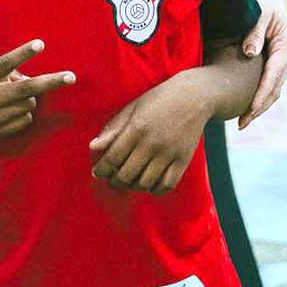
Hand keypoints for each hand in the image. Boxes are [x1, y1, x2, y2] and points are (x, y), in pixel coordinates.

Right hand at [0, 39, 74, 139]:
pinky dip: (22, 112)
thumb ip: (4, 72)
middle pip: (27, 89)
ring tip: (13, 96)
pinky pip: (25, 119)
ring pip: (30, 104)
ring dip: (29, 98)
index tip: (40, 44)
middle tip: (71, 76)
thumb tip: (29, 79)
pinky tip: (8, 109)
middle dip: (51, 82)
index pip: (6, 63)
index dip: (23, 53)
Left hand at [89, 71, 209, 193]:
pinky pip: (167, 185)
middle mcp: (152, 143)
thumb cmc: (158, 100)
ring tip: (129, 181)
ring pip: (145, 182)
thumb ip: (112, 129)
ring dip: (133, 186)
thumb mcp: (132, 108)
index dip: (102, 169)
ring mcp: (169, 153)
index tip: (97, 172)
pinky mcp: (183, 160)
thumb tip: (93, 146)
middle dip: (115, 180)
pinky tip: (149, 184)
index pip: (113, 157)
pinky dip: (155, 189)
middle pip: (127, 174)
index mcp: (136, 128)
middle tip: (112, 179)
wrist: (193, 97)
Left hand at [240, 0, 286, 127]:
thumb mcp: (259, 12)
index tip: (249, 111)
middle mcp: (285, 56)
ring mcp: (278, 59)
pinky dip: (256, 95)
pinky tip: (242, 106)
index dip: (261, 95)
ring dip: (258, 106)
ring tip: (241, 121)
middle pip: (274, 88)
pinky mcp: (270, 60)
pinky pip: (265, 82)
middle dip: (259, 107)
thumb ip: (254, 32)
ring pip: (271, 89)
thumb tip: (250, 53)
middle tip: (241, 123)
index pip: (274, 77)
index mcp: (286, 46)